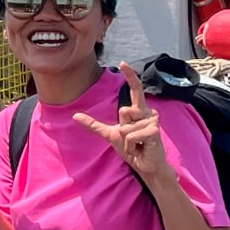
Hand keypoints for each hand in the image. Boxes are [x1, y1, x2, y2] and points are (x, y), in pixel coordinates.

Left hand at [74, 62, 171, 181]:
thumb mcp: (110, 134)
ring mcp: (153, 121)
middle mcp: (148, 112)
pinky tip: (140, 148)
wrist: (145, 166)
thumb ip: (94, 125)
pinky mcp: (154, 131)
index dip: (129, 75)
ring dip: (125, 140)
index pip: (135, 89)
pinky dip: (130, 146)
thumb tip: (75, 116)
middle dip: (121, 129)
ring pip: (125, 126)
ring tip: (136, 145)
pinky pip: (130, 136)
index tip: (122, 62)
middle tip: (131, 139)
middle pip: (123, 111)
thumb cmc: (132, 149)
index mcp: (138, 110)